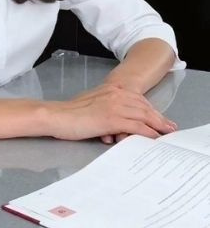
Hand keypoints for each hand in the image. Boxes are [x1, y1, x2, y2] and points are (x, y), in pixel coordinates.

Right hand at [45, 83, 177, 141]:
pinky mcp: (111, 118)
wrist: (57, 115)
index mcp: (110, 89)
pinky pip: (136, 126)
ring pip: (143, 115)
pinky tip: (153, 137)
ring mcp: (114, 106)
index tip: (159, 117)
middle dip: (158, 118)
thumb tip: (118, 122)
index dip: (150, 108)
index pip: (136, 98)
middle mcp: (114, 94)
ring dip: (157, 125)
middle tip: (169, 127)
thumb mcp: (92, 105)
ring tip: (166, 134)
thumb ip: (107, 108)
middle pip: (143, 106)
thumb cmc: (70, 113)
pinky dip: (147, 132)